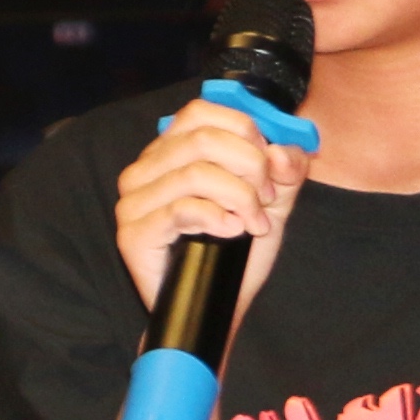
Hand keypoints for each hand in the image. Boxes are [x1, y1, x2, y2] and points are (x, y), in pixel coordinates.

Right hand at [111, 94, 307, 319]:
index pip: (200, 112)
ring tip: (254, 223)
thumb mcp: (272, 202)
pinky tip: (232, 232)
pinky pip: (182, 209)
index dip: (243, 131)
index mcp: (171, 151)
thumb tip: (283, 152)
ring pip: (195, 173)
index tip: (269, 163)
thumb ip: (286, 171)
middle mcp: (145, 169)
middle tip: (267, 198)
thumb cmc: (237, 251)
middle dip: (249, 166)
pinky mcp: (133, 233)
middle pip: (203, 139)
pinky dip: (217, 218)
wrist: (217, 307)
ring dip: (239, 197)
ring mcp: (133, 201)